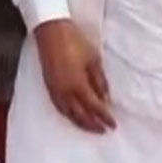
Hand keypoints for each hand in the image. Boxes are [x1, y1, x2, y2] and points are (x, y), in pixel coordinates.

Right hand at [35, 19, 114, 133]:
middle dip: (92, 124)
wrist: (51, 31)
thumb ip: (99, 81)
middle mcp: (65, 91)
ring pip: (67, 112)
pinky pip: (58, 106)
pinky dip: (66, 114)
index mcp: (78, 84)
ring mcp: (54, 89)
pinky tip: (71, 115)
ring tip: (89, 127)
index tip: (113, 125)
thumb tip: (105, 98)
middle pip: (79, 114)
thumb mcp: (93, 60)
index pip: (94, 107)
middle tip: (103, 130)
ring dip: (79, 122)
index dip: (104, 117)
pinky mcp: (48, 85)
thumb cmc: (75, 42)